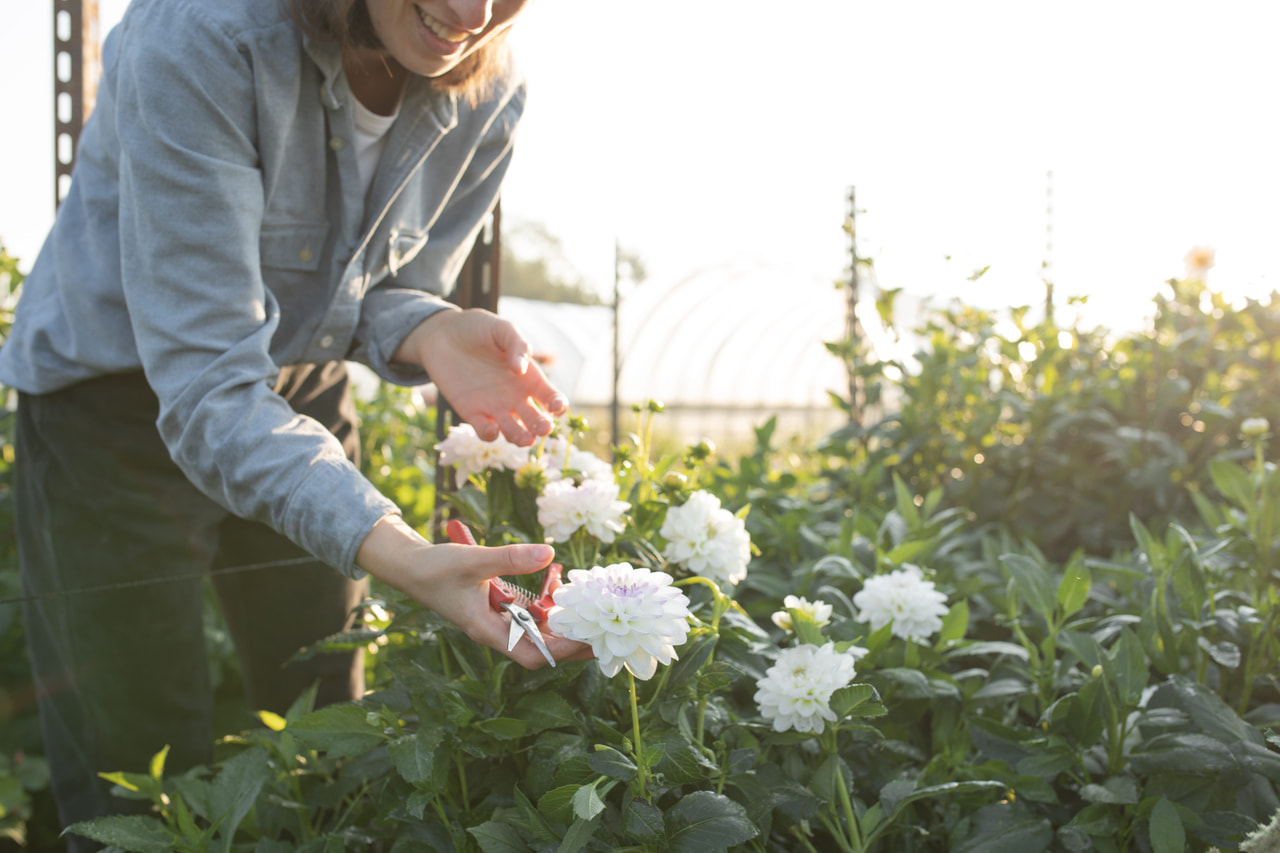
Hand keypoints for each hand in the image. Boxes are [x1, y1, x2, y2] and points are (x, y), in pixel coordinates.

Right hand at [357, 516, 592, 668]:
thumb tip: (550, 553)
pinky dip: (546, 602)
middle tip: (605, 631)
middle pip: (542, 648)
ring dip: (562, 621)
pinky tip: (560, 583)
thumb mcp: (474, 560)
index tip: (590, 639)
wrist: (410, 566)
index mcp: (488, 630)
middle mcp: (496, 631)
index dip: (562, 650)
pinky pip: (529, 612)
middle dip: (573, 642)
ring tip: (592, 611)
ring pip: (537, 630)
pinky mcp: (497, 607)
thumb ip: (511, 558)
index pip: (532, 654)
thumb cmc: (436, 567)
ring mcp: (497, 620)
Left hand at [396, 308, 567, 445]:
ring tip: (524, 439)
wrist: (442, 334)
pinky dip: (490, 435)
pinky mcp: (472, 413)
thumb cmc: (477, 328)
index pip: (550, 397)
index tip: (555, 407)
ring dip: (520, 438)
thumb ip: (517, 344)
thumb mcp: (501, 328)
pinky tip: (492, 429)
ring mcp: (494, 407)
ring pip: (513, 432)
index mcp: (529, 378)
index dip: (557, 405)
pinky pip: (485, 432)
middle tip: (543, 429)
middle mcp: (515, 397)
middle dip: (541, 428)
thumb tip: (521, 369)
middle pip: (535, 420)